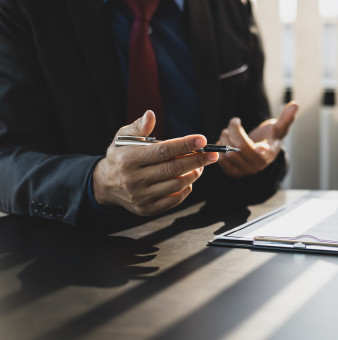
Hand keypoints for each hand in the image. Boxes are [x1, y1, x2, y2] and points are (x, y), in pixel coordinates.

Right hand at [92, 110, 217, 215]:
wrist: (106, 184)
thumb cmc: (120, 157)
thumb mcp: (123, 138)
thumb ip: (139, 127)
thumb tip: (150, 115)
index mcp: (129, 159)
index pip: (163, 151)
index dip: (185, 145)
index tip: (202, 140)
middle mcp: (135, 179)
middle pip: (173, 168)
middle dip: (197, 160)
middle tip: (212, 154)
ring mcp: (141, 196)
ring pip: (177, 184)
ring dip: (193, 174)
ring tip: (200, 165)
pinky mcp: (148, 208)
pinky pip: (174, 199)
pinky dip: (186, 188)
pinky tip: (188, 178)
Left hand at [217, 101, 297, 177]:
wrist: (258, 154)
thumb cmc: (269, 138)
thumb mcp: (278, 129)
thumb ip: (286, 117)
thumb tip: (295, 104)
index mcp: (270, 153)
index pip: (266, 152)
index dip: (262, 150)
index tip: (258, 147)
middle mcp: (258, 164)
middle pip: (240, 146)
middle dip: (233, 130)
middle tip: (233, 122)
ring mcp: (246, 171)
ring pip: (229, 153)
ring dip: (224, 138)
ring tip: (227, 132)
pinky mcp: (234, 173)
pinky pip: (222, 161)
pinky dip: (219, 149)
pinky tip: (224, 143)